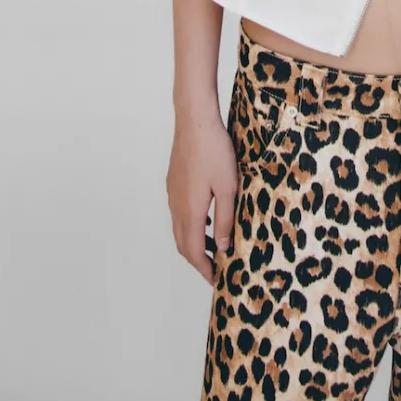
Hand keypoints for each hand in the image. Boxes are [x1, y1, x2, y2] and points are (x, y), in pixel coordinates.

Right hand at [166, 106, 238, 283]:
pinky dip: (191, 225)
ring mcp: (172, 193)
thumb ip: (225, 219)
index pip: (194, 251)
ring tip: (214, 246)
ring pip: (180, 228)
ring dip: (194, 242)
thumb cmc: (214, 151)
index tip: (216, 280)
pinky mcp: (174, 181)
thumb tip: (223, 247)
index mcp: (190, 211)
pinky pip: (179, 212)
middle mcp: (176, 205)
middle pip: (183, 244)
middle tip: (215, 268)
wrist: (195, 120)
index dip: (205, 269)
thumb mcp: (228, 187)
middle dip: (198, 260)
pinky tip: (206, 218)